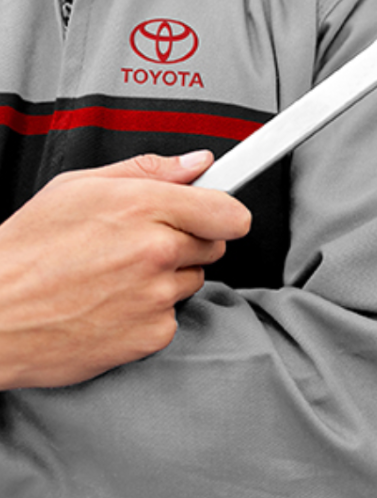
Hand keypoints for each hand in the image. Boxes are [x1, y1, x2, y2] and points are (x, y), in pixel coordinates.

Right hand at [0, 152, 251, 389]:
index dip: (225, 212)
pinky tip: (111, 304)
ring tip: (114, 275)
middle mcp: (157, 251)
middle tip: (139, 244)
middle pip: (214, 244)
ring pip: (192, 280)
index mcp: (143, 207)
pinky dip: (150, 312)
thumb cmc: (25, 252)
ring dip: (166, 278)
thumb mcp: (76, 188)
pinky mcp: (153, 334)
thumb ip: (147, 170)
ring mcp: (158, 296)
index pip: (229, 211)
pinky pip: (173, 316)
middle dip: (186, 241)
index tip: (221, 214)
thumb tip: (196, 163)